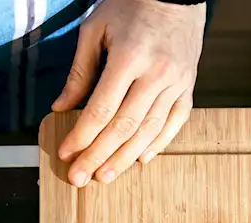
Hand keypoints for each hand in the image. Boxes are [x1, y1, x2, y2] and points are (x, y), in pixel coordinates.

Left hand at [53, 0, 205, 185]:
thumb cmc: (130, 6)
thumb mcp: (95, 30)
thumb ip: (79, 72)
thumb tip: (61, 107)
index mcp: (130, 57)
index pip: (101, 109)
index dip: (82, 136)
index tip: (66, 154)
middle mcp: (156, 73)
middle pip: (124, 127)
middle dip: (99, 156)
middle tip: (80, 179)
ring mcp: (177, 81)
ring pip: (150, 130)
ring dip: (125, 158)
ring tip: (105, 176)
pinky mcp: (189, 85)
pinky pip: (175, 122)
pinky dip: (158, 143)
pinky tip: (140, 160)